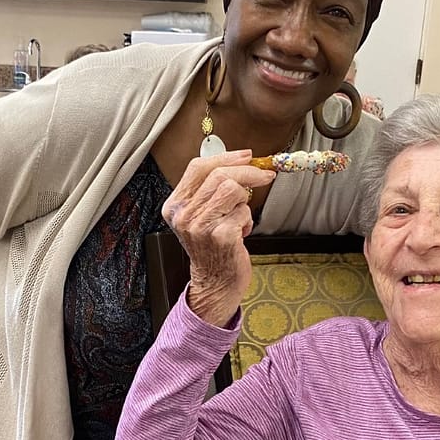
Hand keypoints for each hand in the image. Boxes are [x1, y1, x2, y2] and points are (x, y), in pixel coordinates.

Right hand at [162, 149, 274, 325]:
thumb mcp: (201, 216)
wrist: (215, 283)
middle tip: (264, 176)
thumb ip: (210, 189)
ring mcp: (200, 226)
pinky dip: (248, 220)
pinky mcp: (221, 236)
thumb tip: (239, 159)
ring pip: (232, 190)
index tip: (247, 156)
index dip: (226, 157)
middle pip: (219, 175)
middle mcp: (183, 215)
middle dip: (248, 172)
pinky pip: (243, 212)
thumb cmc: (213, 249)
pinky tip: (241, 232)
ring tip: (241, 215)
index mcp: (175, 206)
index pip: (198, 167)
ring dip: (245, 200)